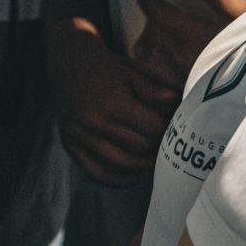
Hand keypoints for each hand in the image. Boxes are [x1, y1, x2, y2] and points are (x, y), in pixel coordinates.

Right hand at [46, 15, 174, 186]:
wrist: (69, 66)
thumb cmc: (107, 69)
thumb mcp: (132, 71)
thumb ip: (154, 88)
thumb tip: (176, 100)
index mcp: (112, 102)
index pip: (151, 129)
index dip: (168, 133)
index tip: (176, 131)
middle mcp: (93, 121)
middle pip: (138, 149)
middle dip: (159, 151)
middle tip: (170, 149)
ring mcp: (79, 136)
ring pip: (120, 165)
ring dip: (142, 169)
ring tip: (155, 163)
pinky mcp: (70, 146)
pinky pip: (97, 173)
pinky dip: (119, 178)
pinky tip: (133, 173)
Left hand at [132, 0, 245, 91]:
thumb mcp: (243, 15)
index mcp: (185, 30)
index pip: (151, 9)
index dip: (148, 0)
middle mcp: (174, 55)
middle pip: (144, 39)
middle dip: (149, 29)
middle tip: (159, 22)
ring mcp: (175, 79)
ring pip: (147, 64)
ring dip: (151, 52)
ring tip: (163, 47)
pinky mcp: (181, 99)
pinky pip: (158, 87)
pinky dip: (159, 77)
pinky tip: (173, 74)